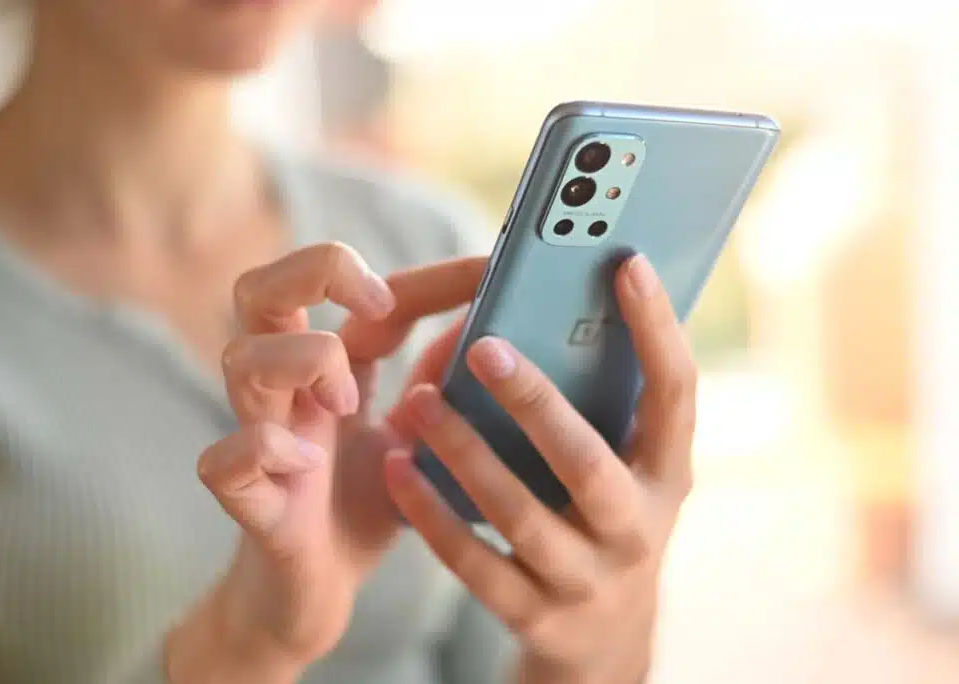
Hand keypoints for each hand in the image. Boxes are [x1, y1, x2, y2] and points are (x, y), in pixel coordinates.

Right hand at [167, 243, 485, 682]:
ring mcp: (260, 439)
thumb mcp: (414, 439)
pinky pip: (224, 458)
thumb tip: (481, 330)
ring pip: (241, 359)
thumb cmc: (360, 508)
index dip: (425, 275)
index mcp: (329, 370)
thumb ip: (438, 388)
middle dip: (317, 271)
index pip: (363, 294)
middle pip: (260, 288)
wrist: (313, 597)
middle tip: (376, 305)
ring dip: (303, 362)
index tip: (489, 268)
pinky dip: (263, 449)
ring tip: (350, 404)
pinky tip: (305, 465)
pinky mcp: (248, 499)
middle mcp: (286, 391)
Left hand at [386, 254, 695, 683]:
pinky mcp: (534, 617)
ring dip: (465, 453)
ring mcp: (585, 580)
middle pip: (586, 462)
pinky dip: (432, 514)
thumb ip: (600, 402)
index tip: (626, 263)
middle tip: (482, 346)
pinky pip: (474, 564)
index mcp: (667, 474)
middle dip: (534, 403)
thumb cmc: (605, 517)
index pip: (676, 395)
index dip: (657, 330)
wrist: (604, 640)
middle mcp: (636, 529)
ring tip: (417, 400)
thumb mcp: (626, 466)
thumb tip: (542, 310)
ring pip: (519, 514)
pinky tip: (397, 468)